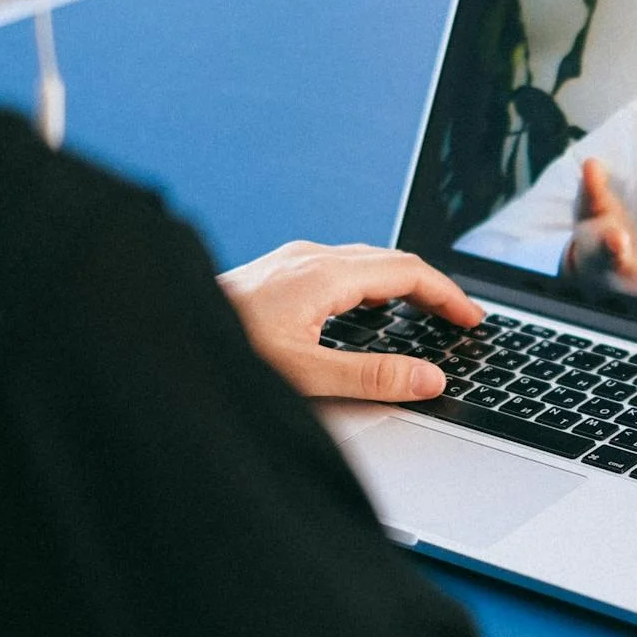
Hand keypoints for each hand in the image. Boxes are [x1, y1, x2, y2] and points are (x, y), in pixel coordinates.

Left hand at [217, 241, 483, 401]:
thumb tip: (429, 378)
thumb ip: (372, 378)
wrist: (163, 332)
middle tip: (459, 319)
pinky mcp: (275, 271)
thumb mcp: (306, 377)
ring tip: (423, 313)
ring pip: (364, 260)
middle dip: (431, 288)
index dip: (447, 295)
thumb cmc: (224, 354)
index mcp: (324, 275)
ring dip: (401, 283)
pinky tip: (364, 307)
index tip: (472, 320)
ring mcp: (290, 260)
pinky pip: (339, 266)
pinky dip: (370, 283)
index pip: (407, 272)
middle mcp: (309, 257)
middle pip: (390, 260)